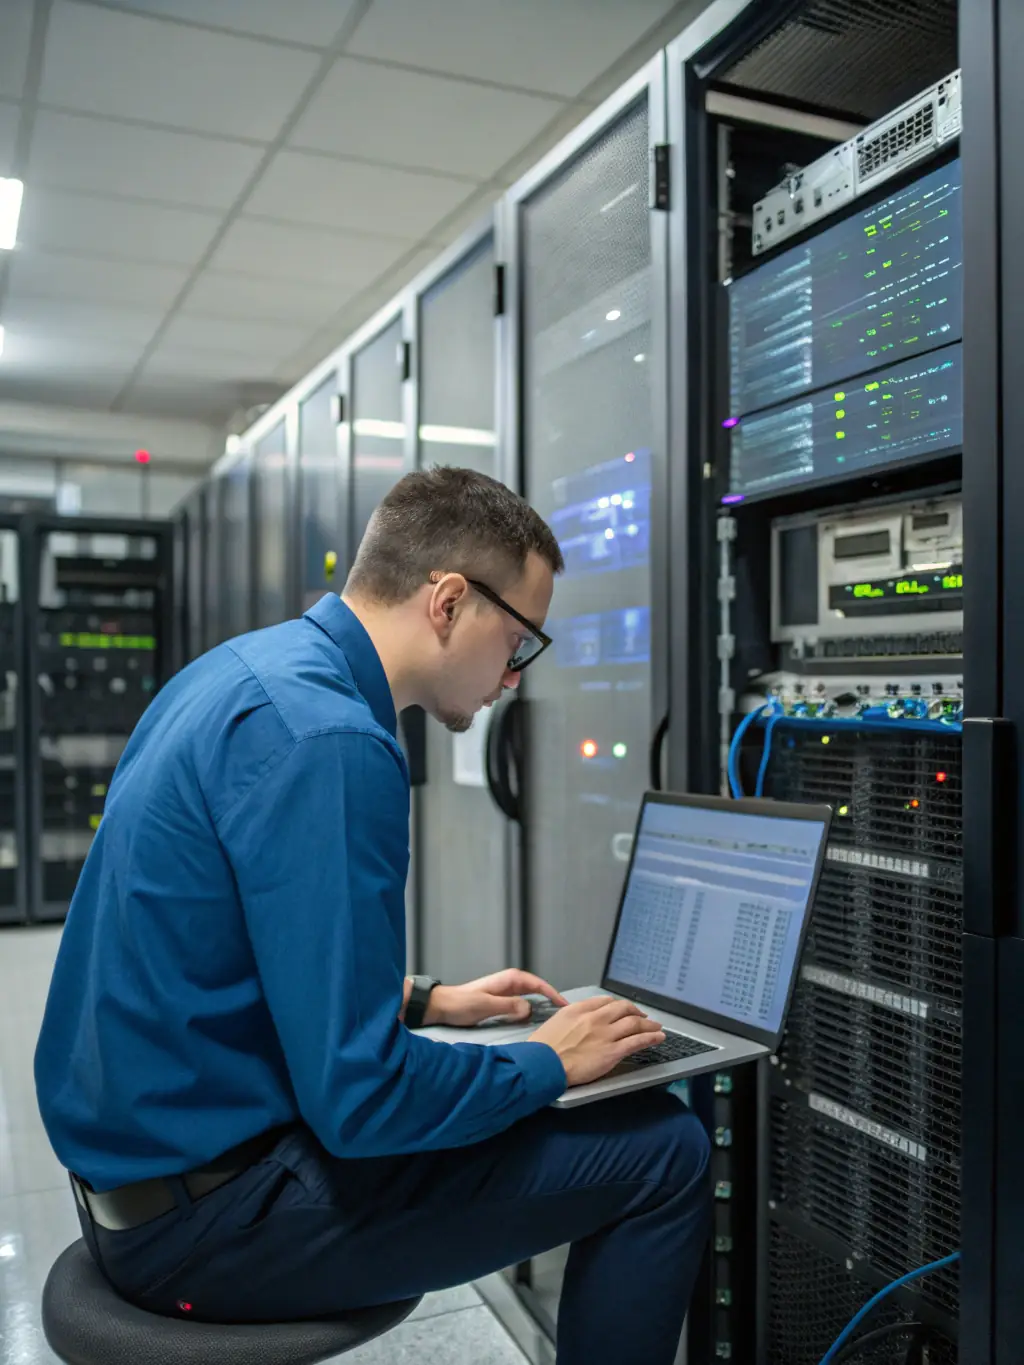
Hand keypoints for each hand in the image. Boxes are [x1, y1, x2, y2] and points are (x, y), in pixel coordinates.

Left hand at [424, 969, 567, 1027]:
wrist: (443, 1006)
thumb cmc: (462, 1004)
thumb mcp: (486, 1005)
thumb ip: (508, 1006)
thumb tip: (529, 1009)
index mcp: (508, 979)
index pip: (537, 984)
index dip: (553, 993)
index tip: (565, 1005)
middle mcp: (509, 983)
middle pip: (537, 988)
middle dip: (551, 998)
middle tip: (566, 1013)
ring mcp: (505, 992)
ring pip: (530, 996)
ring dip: (542, 1004)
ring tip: (555, 1017)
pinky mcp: (501, 1002)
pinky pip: (522, 1004)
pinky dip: (531, 1009)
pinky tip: (535, 1019)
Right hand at [527, 996, 664, 1086]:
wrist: (544, 1064)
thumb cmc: (544, 1047)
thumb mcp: (555, 1022)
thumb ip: (570, 1018)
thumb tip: (578, 1020)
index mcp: (579, 1009)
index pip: (605, 1001)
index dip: (617, 1005)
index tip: (622, 1009)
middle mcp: (595, 1018)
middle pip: (623, 1008)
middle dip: (635, 1011)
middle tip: (642, 1017)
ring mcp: (606, 1034)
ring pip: (634, 1023)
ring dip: (648, 1024)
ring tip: (656, 1026)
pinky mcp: (613, 1052)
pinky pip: (637, 1041)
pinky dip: (651, 1037)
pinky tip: (658, 1037)